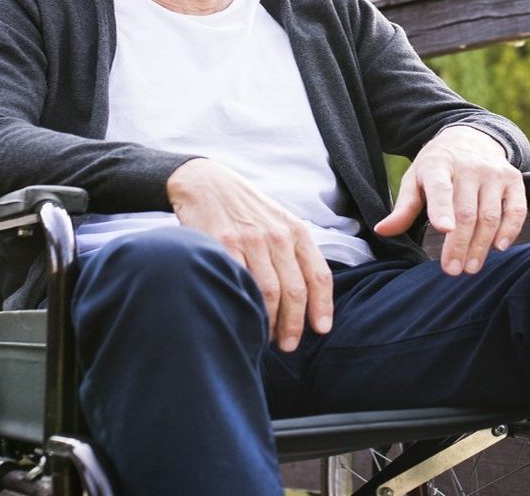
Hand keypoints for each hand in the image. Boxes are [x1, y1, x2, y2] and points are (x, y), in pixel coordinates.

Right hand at [166, 158, 332, 350]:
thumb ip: (292, 250)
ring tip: (267, 338)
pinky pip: (240, 283)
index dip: (322, 306)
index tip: (322, 328)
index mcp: (295, 230)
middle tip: (289, 345)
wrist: (206, 183)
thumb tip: (307, 293)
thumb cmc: (245, 208)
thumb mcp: (277, 220)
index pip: (318, 274)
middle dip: (294, 324)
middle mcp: (277, 235)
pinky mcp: (224, 245)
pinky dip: (245, 307)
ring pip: (269, 292)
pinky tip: (244, 318)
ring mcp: (251, 240)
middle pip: (295, 290)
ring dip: (271, 322)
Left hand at [375, 126, 526, 275]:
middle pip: (466, 211)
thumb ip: (403, 207)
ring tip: (470, 267)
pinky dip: (510, 230)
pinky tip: (499, 247)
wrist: (469, 137)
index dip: (442, 209)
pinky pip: (517, 209)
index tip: (443, 230)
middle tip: (452, 270)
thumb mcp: (415, 178)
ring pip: (490, 214)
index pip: (441, 188)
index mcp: (439, 164)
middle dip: (459, 244)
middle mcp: (469, 167)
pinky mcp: (513, 179)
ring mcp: (494, 172)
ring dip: (481, 245)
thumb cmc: (438, 165)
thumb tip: (383, 230)